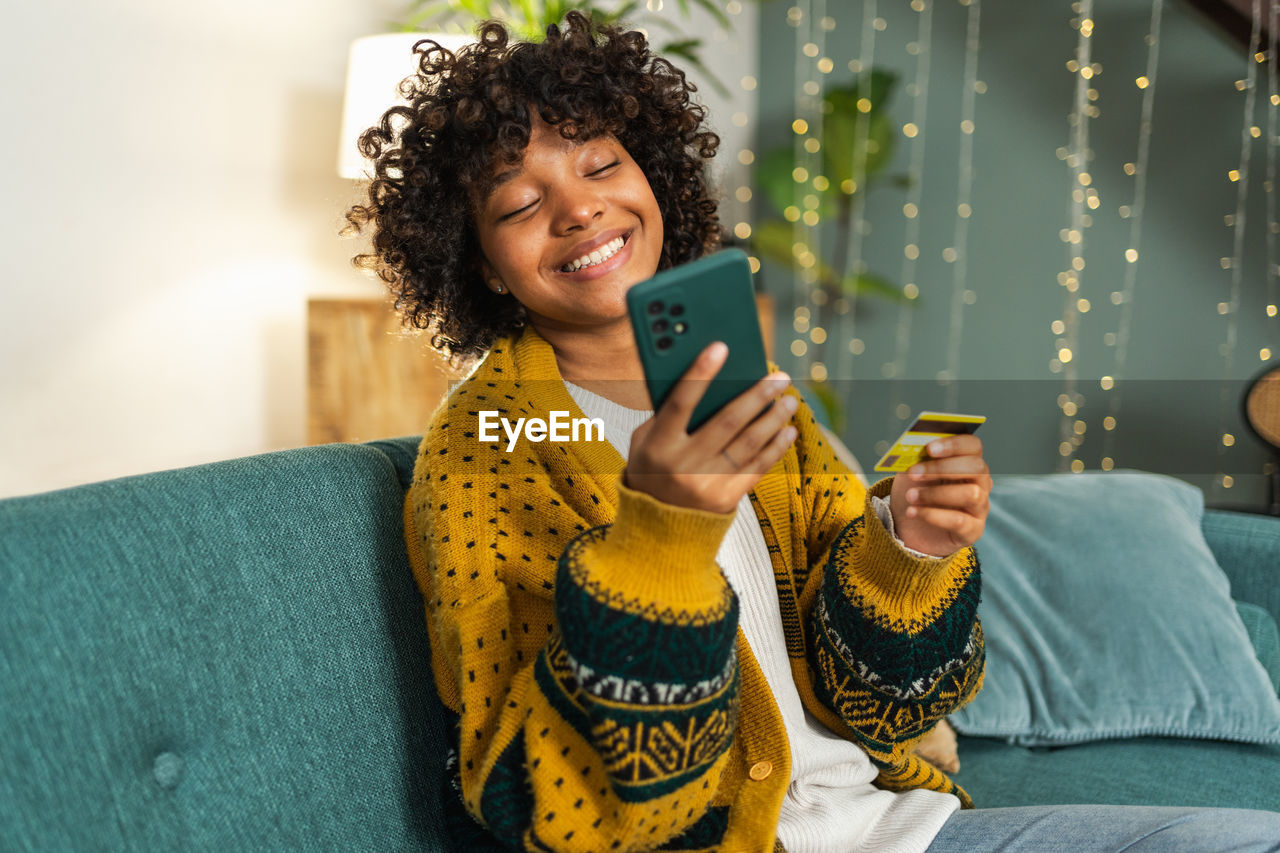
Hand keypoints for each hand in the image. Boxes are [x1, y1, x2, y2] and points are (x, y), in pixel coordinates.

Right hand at [624, 342, 797, 513]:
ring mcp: (706, 484)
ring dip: (773, 419)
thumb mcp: (644, 443)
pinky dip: (776, 448)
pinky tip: (788, 431)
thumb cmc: (651, 470)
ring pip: (748, 444)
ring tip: (789, 400)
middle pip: (727, 422)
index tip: (720, 347)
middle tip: (779, 378)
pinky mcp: (725, 500)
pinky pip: (757, 469)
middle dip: (756, 396)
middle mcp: (683, 465)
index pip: (680, 402)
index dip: (700, 373)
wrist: (655, 528)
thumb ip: (666, 415)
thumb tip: (706, 381)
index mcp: (659, 446)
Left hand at [888, 434, 991, 557]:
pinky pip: (959, 521)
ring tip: (910, 496)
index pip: (973, 446)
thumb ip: (917, 458)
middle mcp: (980, 483)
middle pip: (976, 468)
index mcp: (967, 461)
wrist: (908, 527)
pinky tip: (913, 512)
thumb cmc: (915, 492)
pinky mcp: (973, 530)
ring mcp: (979, 507)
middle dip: (942, 468)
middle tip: (914, 473)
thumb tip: (913, 447)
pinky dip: (932, 515)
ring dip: (935, 493)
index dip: (954, 444)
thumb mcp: (912, 471)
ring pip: (970, 494)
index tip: (929, 448)